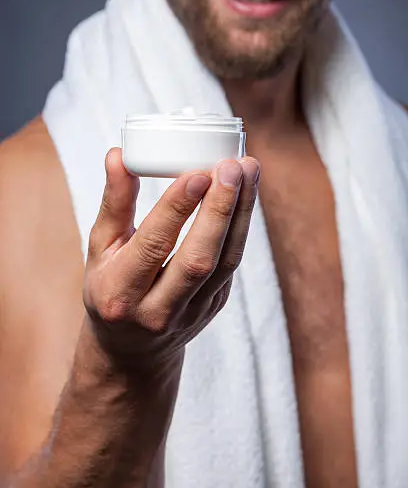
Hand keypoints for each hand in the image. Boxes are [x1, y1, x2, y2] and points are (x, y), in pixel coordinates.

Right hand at [83, 148, 259, 373]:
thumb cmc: (110, 287)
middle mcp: (158, 309)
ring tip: (249, 169)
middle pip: (198, 259)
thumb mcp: (100, 249)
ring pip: (225, 261)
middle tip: (233, 166)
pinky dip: (242, 225)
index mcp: (120, 293)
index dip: (176, 209)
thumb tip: (118, 155)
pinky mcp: (215, 305)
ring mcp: (192, 312)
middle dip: (219, 209)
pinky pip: (232, 262)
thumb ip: (113, 202)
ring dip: (241, 213)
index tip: (197, 172)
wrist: (132, 349)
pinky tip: (246, 192)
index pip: (153, 247)